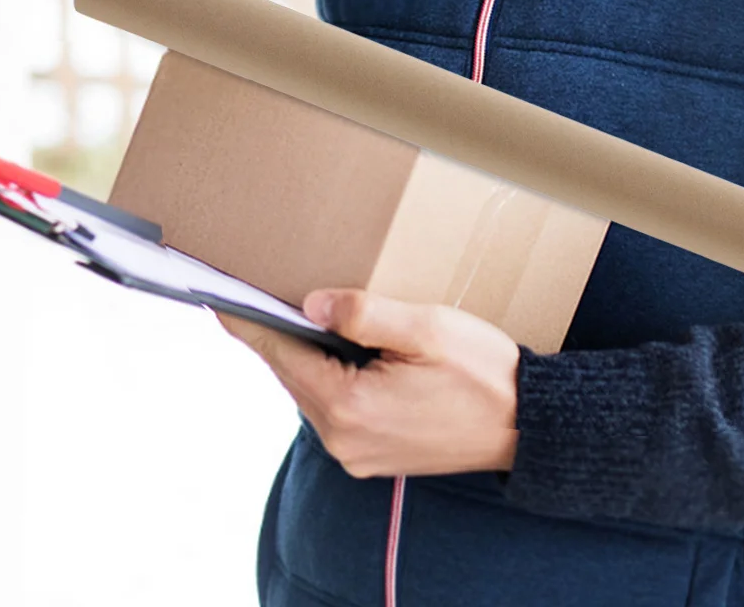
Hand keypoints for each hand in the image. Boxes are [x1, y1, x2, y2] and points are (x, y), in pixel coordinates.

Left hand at [217, 288, 519, 478]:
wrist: (528, 426)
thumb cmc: (483, 372)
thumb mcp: (425, 328)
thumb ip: (363, 313)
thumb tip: (312, 303)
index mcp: (350, 406)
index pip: (280, 354)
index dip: (247, 322)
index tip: (215, 296)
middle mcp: (343, 438)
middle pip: (290, 373)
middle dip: (274, 331)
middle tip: (251, 290)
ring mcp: (355, 452)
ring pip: (309, 389)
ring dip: (302, 353)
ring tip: (292, 309)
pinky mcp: (369, 453)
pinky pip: (330, 406)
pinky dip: (324, 374)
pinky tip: (331, 345)